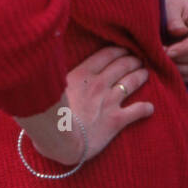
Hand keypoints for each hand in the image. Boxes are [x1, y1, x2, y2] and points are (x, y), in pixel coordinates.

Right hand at [16, 46, 154, 166]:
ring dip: (141, 76)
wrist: (57, 138)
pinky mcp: (116, 119)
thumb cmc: (45, 115)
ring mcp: (109, 101)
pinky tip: (150, 108)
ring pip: (131, 82)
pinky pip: (137, 110)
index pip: (106, 54)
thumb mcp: (47, 89)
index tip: (124, 49)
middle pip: (122, 65)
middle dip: (133, 60)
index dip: (119, 50)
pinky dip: (146, 108)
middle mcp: (99, 84)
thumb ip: (52, 79)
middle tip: (138, 60)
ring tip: (145, 74)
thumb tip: (37, 69)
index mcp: (82, 74)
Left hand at [163, 0, 187, 84]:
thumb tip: (180, 32)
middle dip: (176, 60)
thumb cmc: (165, 3)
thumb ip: (173, 18)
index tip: (164, 51)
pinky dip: (180, 77)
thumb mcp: (168, 5)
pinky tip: (165, 70)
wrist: (162, 8)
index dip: (182, 49)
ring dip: (178, 70)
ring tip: (160, 64)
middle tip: (157, 57)